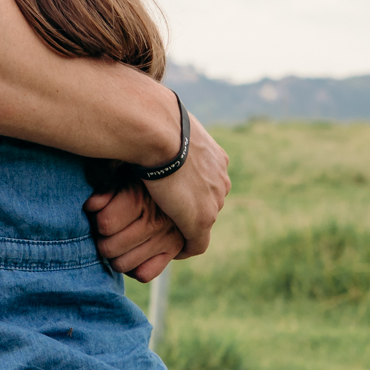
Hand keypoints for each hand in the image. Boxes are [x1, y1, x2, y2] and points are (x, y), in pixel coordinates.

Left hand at [84, 181, 182, 282]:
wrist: (173, 176)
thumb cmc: (137, 177)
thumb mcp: (120, 176)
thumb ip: (104, 190)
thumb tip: (92, 206)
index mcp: (139, 198)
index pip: (105, 224)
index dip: (97, 221)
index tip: (99, 215)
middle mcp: (155, 221)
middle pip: (109, 248)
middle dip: (102, 241)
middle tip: (105, 234)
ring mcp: (166, 238)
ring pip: (122, 264)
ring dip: (115, 257)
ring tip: (116, 244)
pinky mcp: (173, 251)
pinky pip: (144, 274)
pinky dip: (134, 269)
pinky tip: (131, 255)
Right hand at [139, 115, 229, 258]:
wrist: (159, 130)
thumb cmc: (154, 119)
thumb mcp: (166, 121)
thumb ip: (166, 131)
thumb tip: (149, 124)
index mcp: (215, 156)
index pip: (207, 177)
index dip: (191, 186)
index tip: (175, 191)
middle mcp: (220, 178)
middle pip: (208, 199)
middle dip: (192, 206)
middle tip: (169, 212)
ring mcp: (213, 200)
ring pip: (202, 219)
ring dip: (187, 225)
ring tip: (167, 231)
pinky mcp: (200, 220)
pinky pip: (196, 243)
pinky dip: (185, 248)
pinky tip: (172, 250)